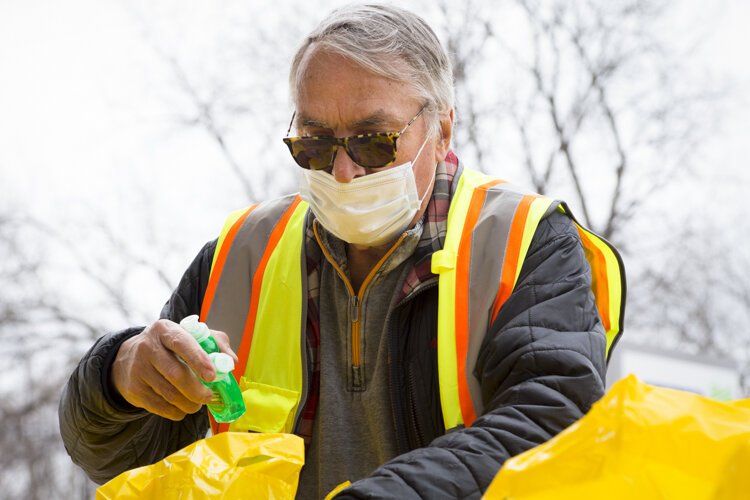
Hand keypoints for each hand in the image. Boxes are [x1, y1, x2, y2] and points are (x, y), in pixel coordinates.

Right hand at [112, 319, 237, 420]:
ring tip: (198, 403)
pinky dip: (176, 411)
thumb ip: (216, 344)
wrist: (131, 357)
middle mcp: (147, 347)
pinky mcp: (133, 388)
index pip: (182, 343)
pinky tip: (183, 408)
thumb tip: (232, 361)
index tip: (212, 376)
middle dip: (197, 390)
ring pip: (168, 394)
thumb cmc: (172, 346)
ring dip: (189, 404)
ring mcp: (138, 368)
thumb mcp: (191, 336)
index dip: (198, 360)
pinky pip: (159, 406)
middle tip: (210, 397)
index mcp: (165, 329)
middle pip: (175, 373)